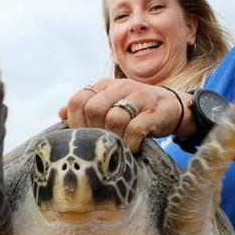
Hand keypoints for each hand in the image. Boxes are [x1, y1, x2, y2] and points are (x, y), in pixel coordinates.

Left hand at [59, 78, 193, 152]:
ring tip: (116, 147)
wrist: (173, 107)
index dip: (75, 122)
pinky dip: (130, 144)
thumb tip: (61, 114)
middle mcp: (121, 87)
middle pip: (94, 109)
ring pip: (114, 118)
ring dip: (113, 139)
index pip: (78, 100)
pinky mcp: (154, 112)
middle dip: (94, 131)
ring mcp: (139, 98)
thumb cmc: (135, 110)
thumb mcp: (110, 104)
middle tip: (100, 144)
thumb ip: (86, 107)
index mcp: (105, 85)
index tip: (82, 138)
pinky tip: (130, 148)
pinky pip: (135, 130)